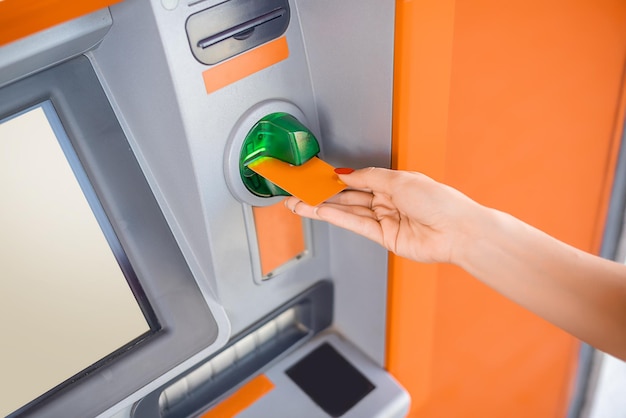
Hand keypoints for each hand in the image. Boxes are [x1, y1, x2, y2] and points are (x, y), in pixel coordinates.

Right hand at [284, 167, 484, 263]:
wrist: (458, 231)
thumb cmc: (439, 202)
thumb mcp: (400, 180)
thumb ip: (369, 177)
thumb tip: (346, 174)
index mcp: (394, 183)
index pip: (357, 179)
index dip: (334, 178)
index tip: (313, 176)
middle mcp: (388, 201)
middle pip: (348, 196)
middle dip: (322, 194)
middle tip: (298, 191)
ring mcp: (385, 220)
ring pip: (348, 211)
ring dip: (322, 207)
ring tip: (299, 203)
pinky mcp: (385, 238)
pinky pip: (356, 225)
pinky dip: (337, 217)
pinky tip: (320, 211)